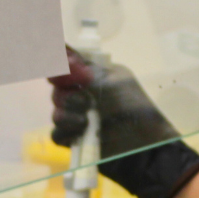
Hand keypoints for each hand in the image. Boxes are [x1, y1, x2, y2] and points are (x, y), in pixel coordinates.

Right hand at [50, 47, 198, 197]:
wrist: (143, 150)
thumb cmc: (134, 111)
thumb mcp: (113, 84)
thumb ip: (84, 69)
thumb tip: (61, 47)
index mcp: (97, 78)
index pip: (70, 67)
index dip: (59, 68)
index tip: (54, 71)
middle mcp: (86, 96)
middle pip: (59, 90)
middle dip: (67, 96)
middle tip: (86, 104)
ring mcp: (80, 119)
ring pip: (57, 111)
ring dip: (67, 115)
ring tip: (85, 123)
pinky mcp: (76, 141)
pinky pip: (57, 133)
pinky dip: (65, 132)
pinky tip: (79, 134)